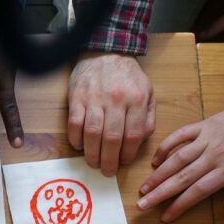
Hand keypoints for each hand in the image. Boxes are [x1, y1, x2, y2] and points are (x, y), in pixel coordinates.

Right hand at [68, 53, 155, 176]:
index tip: (124, 162)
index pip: (133, 135)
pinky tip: (80, 146)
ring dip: (92, 154)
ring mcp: (95, 99)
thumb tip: (141, 140)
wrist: (105, 51)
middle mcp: (116, 100)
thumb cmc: (127, 76)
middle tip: (107, 172)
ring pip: (93, 134)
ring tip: (93, 163)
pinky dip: (76, 140)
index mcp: (137, 99)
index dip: (128, 154)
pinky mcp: (77, 98)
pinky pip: (75, 124)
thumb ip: (148, 116)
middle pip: (112, 138)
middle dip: (109, 160)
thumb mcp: (148, 91)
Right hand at [137, 99, 223, 220]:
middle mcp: (215, 154)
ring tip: (143, 188)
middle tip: (141, 205)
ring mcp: (207, 138)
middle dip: (160, 193)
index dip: (180, 205)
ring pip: (177, 158)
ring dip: (158, 174)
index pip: (199, 190)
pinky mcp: (203, 125)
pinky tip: (154, 160)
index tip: (165, 217)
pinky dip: (165, 147)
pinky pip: (179, 135)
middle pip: (182, 177)